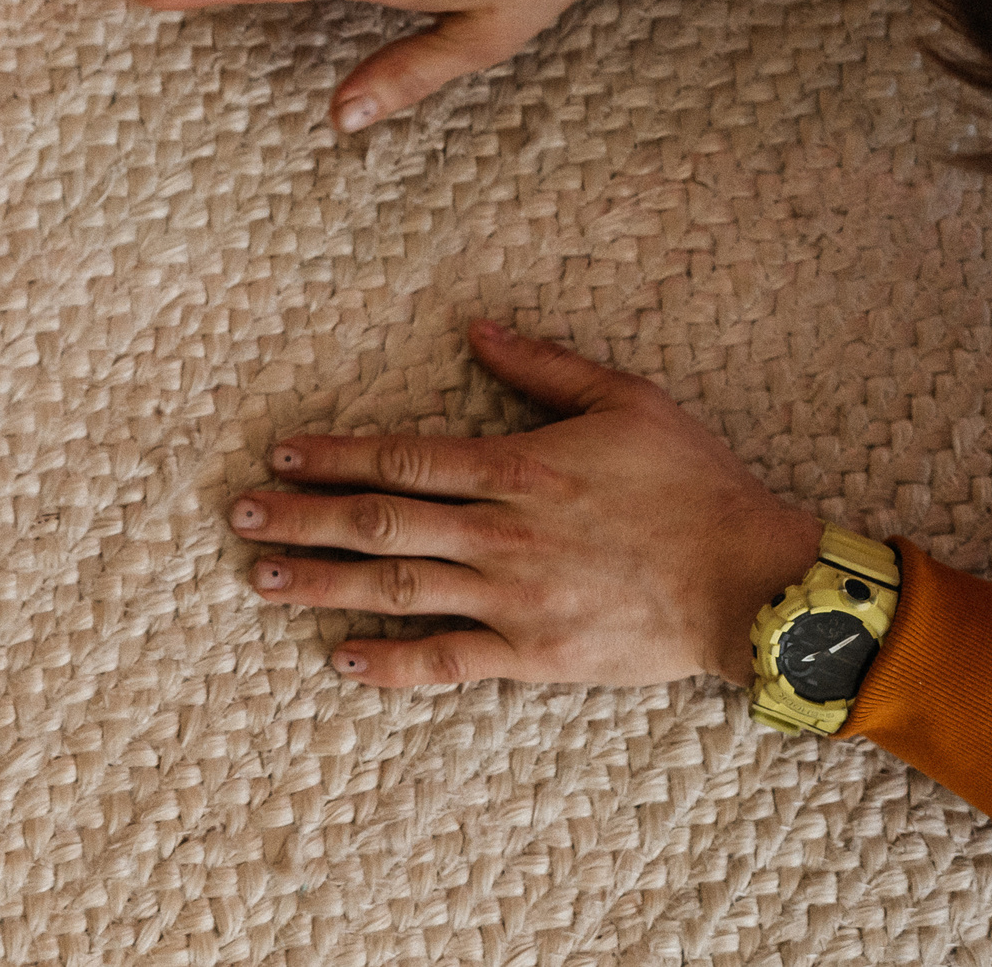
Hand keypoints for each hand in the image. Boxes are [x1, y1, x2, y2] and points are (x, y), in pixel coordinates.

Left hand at [228, 320, 820, 689]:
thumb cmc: (695, 484)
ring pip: (396, 588)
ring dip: (321, 582)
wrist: (754, 583)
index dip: (333, 457)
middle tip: (238, 516)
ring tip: (260, 577)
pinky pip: (446, 661)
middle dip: (301, 517)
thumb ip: (545, 366)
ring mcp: (513, 597)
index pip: (401, 459)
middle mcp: (501, 532)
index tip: (280, 456)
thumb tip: (476, 328)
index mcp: (519, 466)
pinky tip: (340, 657)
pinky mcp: (533, 653)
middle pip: (379, 522)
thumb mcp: (628, 399)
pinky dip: (390, 663)